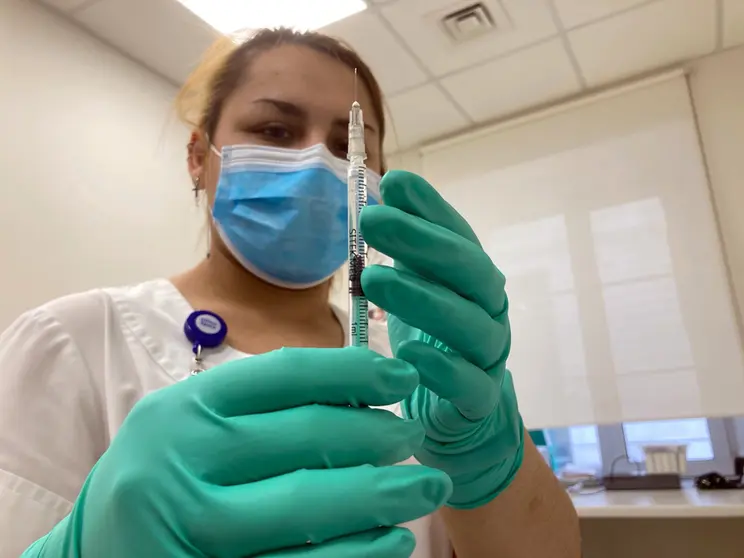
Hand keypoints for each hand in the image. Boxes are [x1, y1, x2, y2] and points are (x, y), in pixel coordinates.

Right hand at [24, 347, 451, 557]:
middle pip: (308, 437)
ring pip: (311, 506)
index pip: (286, 375)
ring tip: (425, 487)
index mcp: (183, 409)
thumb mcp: (193, 426)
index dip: (355, 371)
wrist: (94, 552)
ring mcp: (191, 529)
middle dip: (379, 436)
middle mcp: (180, 462)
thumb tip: (361, 394)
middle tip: (414, 437)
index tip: (401, 377)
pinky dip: (358, 553)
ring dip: (383, 495)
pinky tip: (391, 540)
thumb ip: (259, 408)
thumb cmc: (161, 475)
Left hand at [361, 171, 523, 509]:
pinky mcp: (480, 400)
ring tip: (375, 279)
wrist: (459, 416)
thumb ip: (405, 253)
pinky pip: (469, 383)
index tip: (395, 182)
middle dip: (422, 242)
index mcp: (471, 279)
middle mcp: (488, 309)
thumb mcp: (415, 292)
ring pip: (471, 324)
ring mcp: (489, 355)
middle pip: (469, 271)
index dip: (430, 209)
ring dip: (423, 298)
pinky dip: (441, 367)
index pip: (457, 235)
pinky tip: (407, 351)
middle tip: (373, 220)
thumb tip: (379, 199)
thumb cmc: (433, 343)